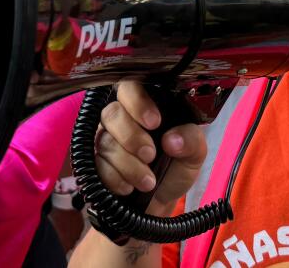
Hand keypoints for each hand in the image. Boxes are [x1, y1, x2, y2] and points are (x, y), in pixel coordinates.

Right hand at [95, 81, 206, 211]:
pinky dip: (115, 178)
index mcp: (144, 106)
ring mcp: (104, 139)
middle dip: (131, 136)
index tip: (155, 123)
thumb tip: (172, 139)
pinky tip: (129, 187)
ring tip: (148, 181)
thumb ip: (191, 140)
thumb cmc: (175, 169)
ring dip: (128, 164)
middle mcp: (121, 118)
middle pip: (112, 113)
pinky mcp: (94, 162)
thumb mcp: (194, 154)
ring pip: (104, 141)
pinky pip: (96, 165)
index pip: (131, 86)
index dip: (138, 102)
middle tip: (150, 155)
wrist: (161, 203)